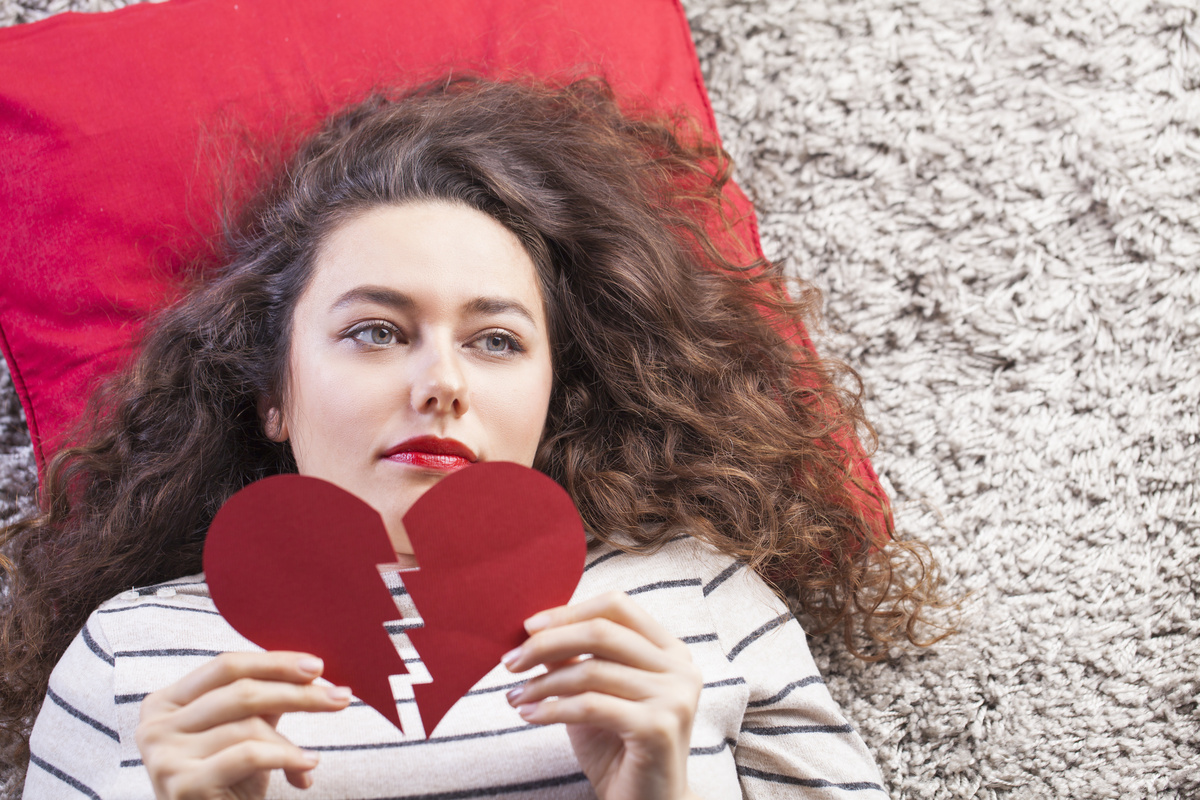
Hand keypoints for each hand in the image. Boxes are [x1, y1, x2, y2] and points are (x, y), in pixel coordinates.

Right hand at [136, 651, 351, 799]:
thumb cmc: (228, 784)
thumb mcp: (243, 732)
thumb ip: (264, 700)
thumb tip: (311, 672)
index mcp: (165, 703)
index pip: (226, 666)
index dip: (275, 662)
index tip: (318, 666)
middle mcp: (154, 726)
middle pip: (240, 691)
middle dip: (298, 693)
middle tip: (340, 697)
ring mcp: (162, 757)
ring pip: (247, 725)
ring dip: (290, 741)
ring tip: (310, 759)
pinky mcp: (181, 785)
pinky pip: (248, 755)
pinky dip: (285, 757)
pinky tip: (307, 767)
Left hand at [502, 591, 704, 799]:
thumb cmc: (619, 749)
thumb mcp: (593, 694)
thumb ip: (575, 660)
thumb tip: (534, 629)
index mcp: (670, 650)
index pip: (617, 606)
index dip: (569, 611)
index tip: (528, 627)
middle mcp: (679, 668)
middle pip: (601, 632)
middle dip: (547, 643)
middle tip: (510, 662)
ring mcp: (673, 697)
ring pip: (591, 671)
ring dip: (542, 683)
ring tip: (515, 697)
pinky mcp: (658, 727)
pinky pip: (590, 706)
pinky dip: (551, 708)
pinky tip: (528, 715)